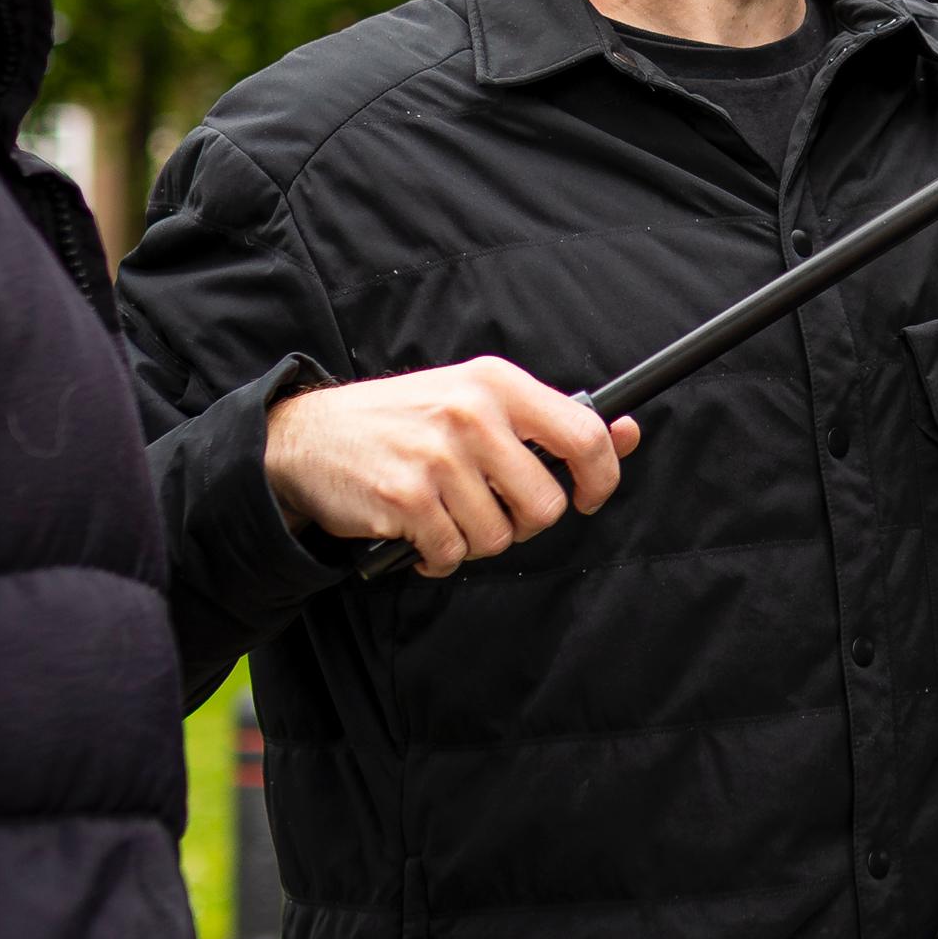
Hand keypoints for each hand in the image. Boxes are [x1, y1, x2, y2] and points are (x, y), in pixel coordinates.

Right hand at [263, 358, 639, 576]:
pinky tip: (418, 531)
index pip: (584, 433)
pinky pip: (453, 553)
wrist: (309, 436)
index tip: (591, 496)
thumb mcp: (477, 399)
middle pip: (545, 505)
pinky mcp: (407, 497)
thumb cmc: (405, 421)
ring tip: (444, 512)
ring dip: (473, 539)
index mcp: (496, 382)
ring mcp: (438, 456)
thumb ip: (550, 421)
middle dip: (522, 523)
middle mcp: (471, 413)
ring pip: (498, 537)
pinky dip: (439, 555)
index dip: (602, 477)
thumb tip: (628, 433)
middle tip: (490, 508)